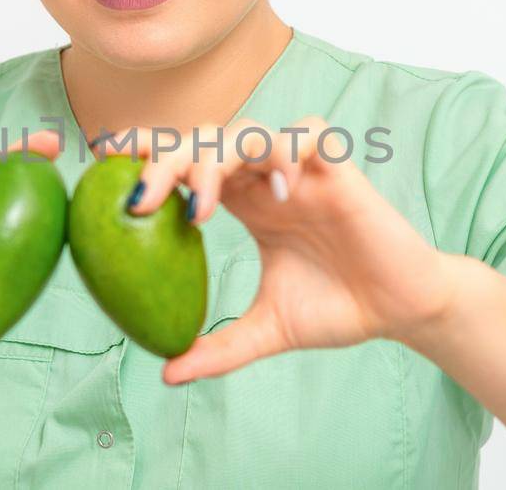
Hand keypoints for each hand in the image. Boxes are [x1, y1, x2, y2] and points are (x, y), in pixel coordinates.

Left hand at [116, 117, 463, 384]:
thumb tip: (167, 373)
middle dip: (166, 157)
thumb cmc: (338, 310)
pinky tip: (275, 193)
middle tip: (139, 199)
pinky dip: (285, 151)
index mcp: (246, 204)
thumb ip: (219, 348)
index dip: (149, 156)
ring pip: (248, 132)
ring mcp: (302, 172)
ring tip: (200, 207)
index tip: (105, 166)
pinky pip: (309, 134)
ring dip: (216, 159)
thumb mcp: (266, 331)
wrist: (401, 311)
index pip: (189, 163)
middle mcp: (267, 180)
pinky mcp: (339, 172)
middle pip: (206, 141)